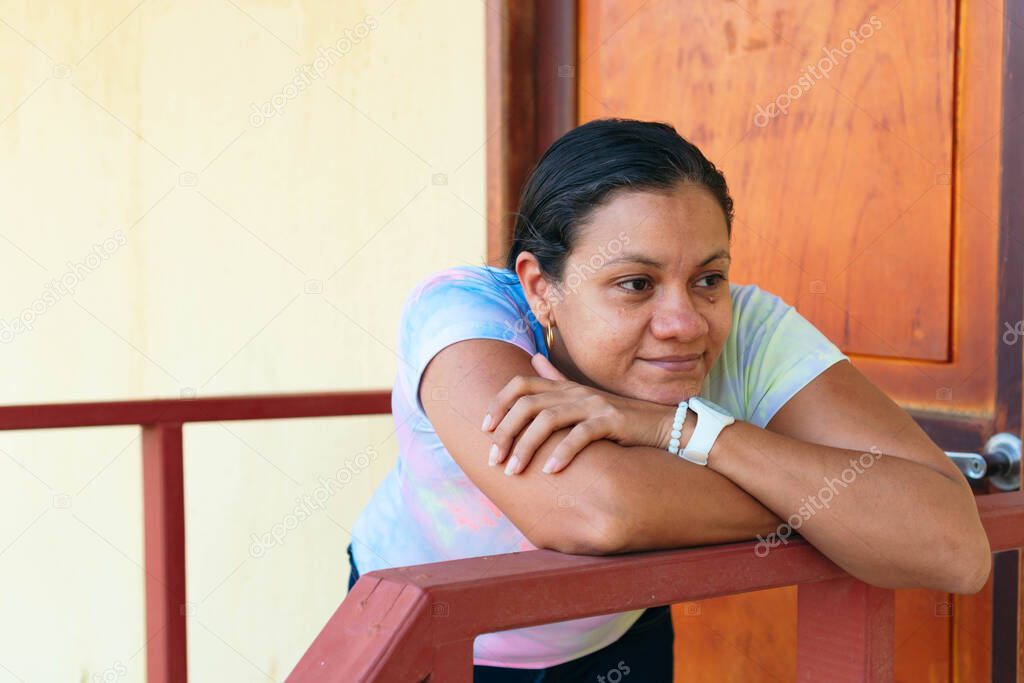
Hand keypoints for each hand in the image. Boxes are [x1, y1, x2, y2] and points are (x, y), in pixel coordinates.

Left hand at [480, 353, 675, 474]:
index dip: (498, 403)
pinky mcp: (612, 420)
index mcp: (565, 387)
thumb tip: (534, 359)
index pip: (520, 384)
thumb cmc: (620, 416)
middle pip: (527, 404)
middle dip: (505, 432)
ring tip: (514, 471)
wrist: (663, 424)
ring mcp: (593, 404)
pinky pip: (580, 435)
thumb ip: (558, 380)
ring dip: (526, 447)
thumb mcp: (584, 396)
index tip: (484, 428)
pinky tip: (550, 471)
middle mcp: (575, 391)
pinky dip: (562, 453)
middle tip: (493, 460)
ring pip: (548, 420)